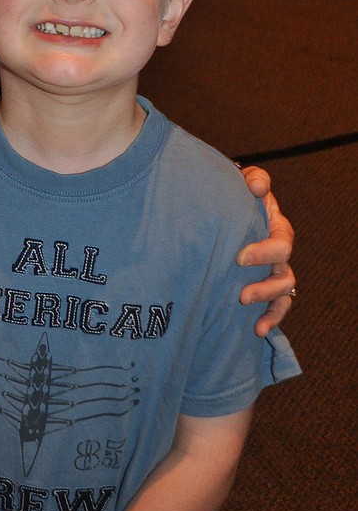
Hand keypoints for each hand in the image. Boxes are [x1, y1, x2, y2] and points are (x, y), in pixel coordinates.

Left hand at [237, 166, 295, 335]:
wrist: (225, 207)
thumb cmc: (237, 194)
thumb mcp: (246, 182)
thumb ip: (254, 180)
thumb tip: (257, 187)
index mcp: (278, 228)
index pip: (281, 243)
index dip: (264, 253)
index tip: (238, 258)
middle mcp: (279, 253)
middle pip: (284, 274)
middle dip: (264, 286)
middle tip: (241, 293)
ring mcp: (272, 271)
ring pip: (283, 293)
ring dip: (268, 304)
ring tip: (245, 307)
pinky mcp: (262, 285)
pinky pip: (276, 307)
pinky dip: (271, 319)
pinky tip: (258, 330)